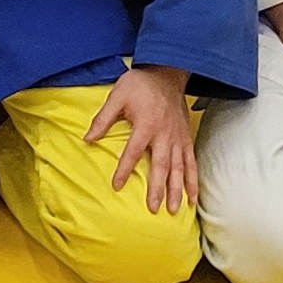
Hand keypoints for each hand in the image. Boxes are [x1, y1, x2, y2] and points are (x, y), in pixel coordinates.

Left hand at [84, 63, 195, 212]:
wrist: (167, 73)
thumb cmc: (140, 84)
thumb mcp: (117, 96)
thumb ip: (103, 118)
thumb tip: (88, 138)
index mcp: (146, 124)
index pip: (133, 152)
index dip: (124, 169)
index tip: (117, 185)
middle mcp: (164, 134)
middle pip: (161, 165)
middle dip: (158, 188)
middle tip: (154, 208)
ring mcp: (178, 138)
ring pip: (179, 168)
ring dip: (177, 190)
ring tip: (174, 210)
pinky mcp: (186, 138)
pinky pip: (192, 162)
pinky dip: (193, 180)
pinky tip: (192, 197)